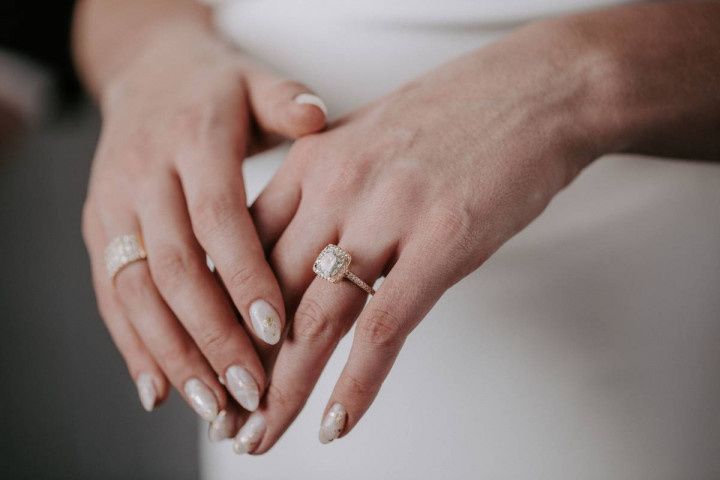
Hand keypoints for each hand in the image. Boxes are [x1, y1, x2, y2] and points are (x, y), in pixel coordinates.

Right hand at [81, 25, 326, 422]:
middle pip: (175, 268)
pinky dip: (134, 345)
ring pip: (137, 291)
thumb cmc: (215, 87)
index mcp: (190, 140)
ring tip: (212, 406)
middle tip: (250, 391)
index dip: (245, 276)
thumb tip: (317, 116)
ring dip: (174, 354)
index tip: (276, 331)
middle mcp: (143, 176)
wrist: (145, 70)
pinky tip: (160, 389)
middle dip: (213, 336)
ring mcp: (113, 205)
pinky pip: (111, 294)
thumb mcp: (254, 81)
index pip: (217, 219)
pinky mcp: (97, 228)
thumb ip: (285, 101)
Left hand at [239, 19, 611, 451]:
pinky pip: (385, 326)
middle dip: (241, 365)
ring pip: (315, 319)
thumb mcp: (367, 138)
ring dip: (283, 389)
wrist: (536, 89)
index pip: (245, 251)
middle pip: (268, 294)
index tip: (211, 357)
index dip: (222, 313)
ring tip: (259, 436)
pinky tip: (337, 423)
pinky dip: (358, 383)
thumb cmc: (453, 115)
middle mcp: (336, 187)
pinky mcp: (440, 242)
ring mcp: (387, 214)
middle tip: (222, 418)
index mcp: (311, 161)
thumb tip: (302, 242)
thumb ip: (327, 188)